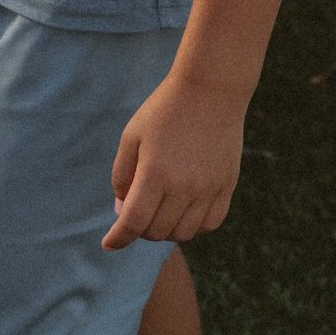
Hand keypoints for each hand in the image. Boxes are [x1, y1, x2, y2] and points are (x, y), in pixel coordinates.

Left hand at [100, 71, 246, 250]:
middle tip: (135, 211)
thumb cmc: (164, 110)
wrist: (210, 90)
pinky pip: (209, 224)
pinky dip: (193, 226)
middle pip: (157, 231)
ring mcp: (208, 189)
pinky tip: (183, 211)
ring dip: (166, 230)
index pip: (134, 222)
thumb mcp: (132, 136)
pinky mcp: (226, 186)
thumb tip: (122, 212)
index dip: (118, 238)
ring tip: (159, 210)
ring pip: (184, 233)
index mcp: (155, 173)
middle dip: (140, 229)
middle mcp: (183, 187)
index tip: (108, 244)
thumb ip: (122, 175)